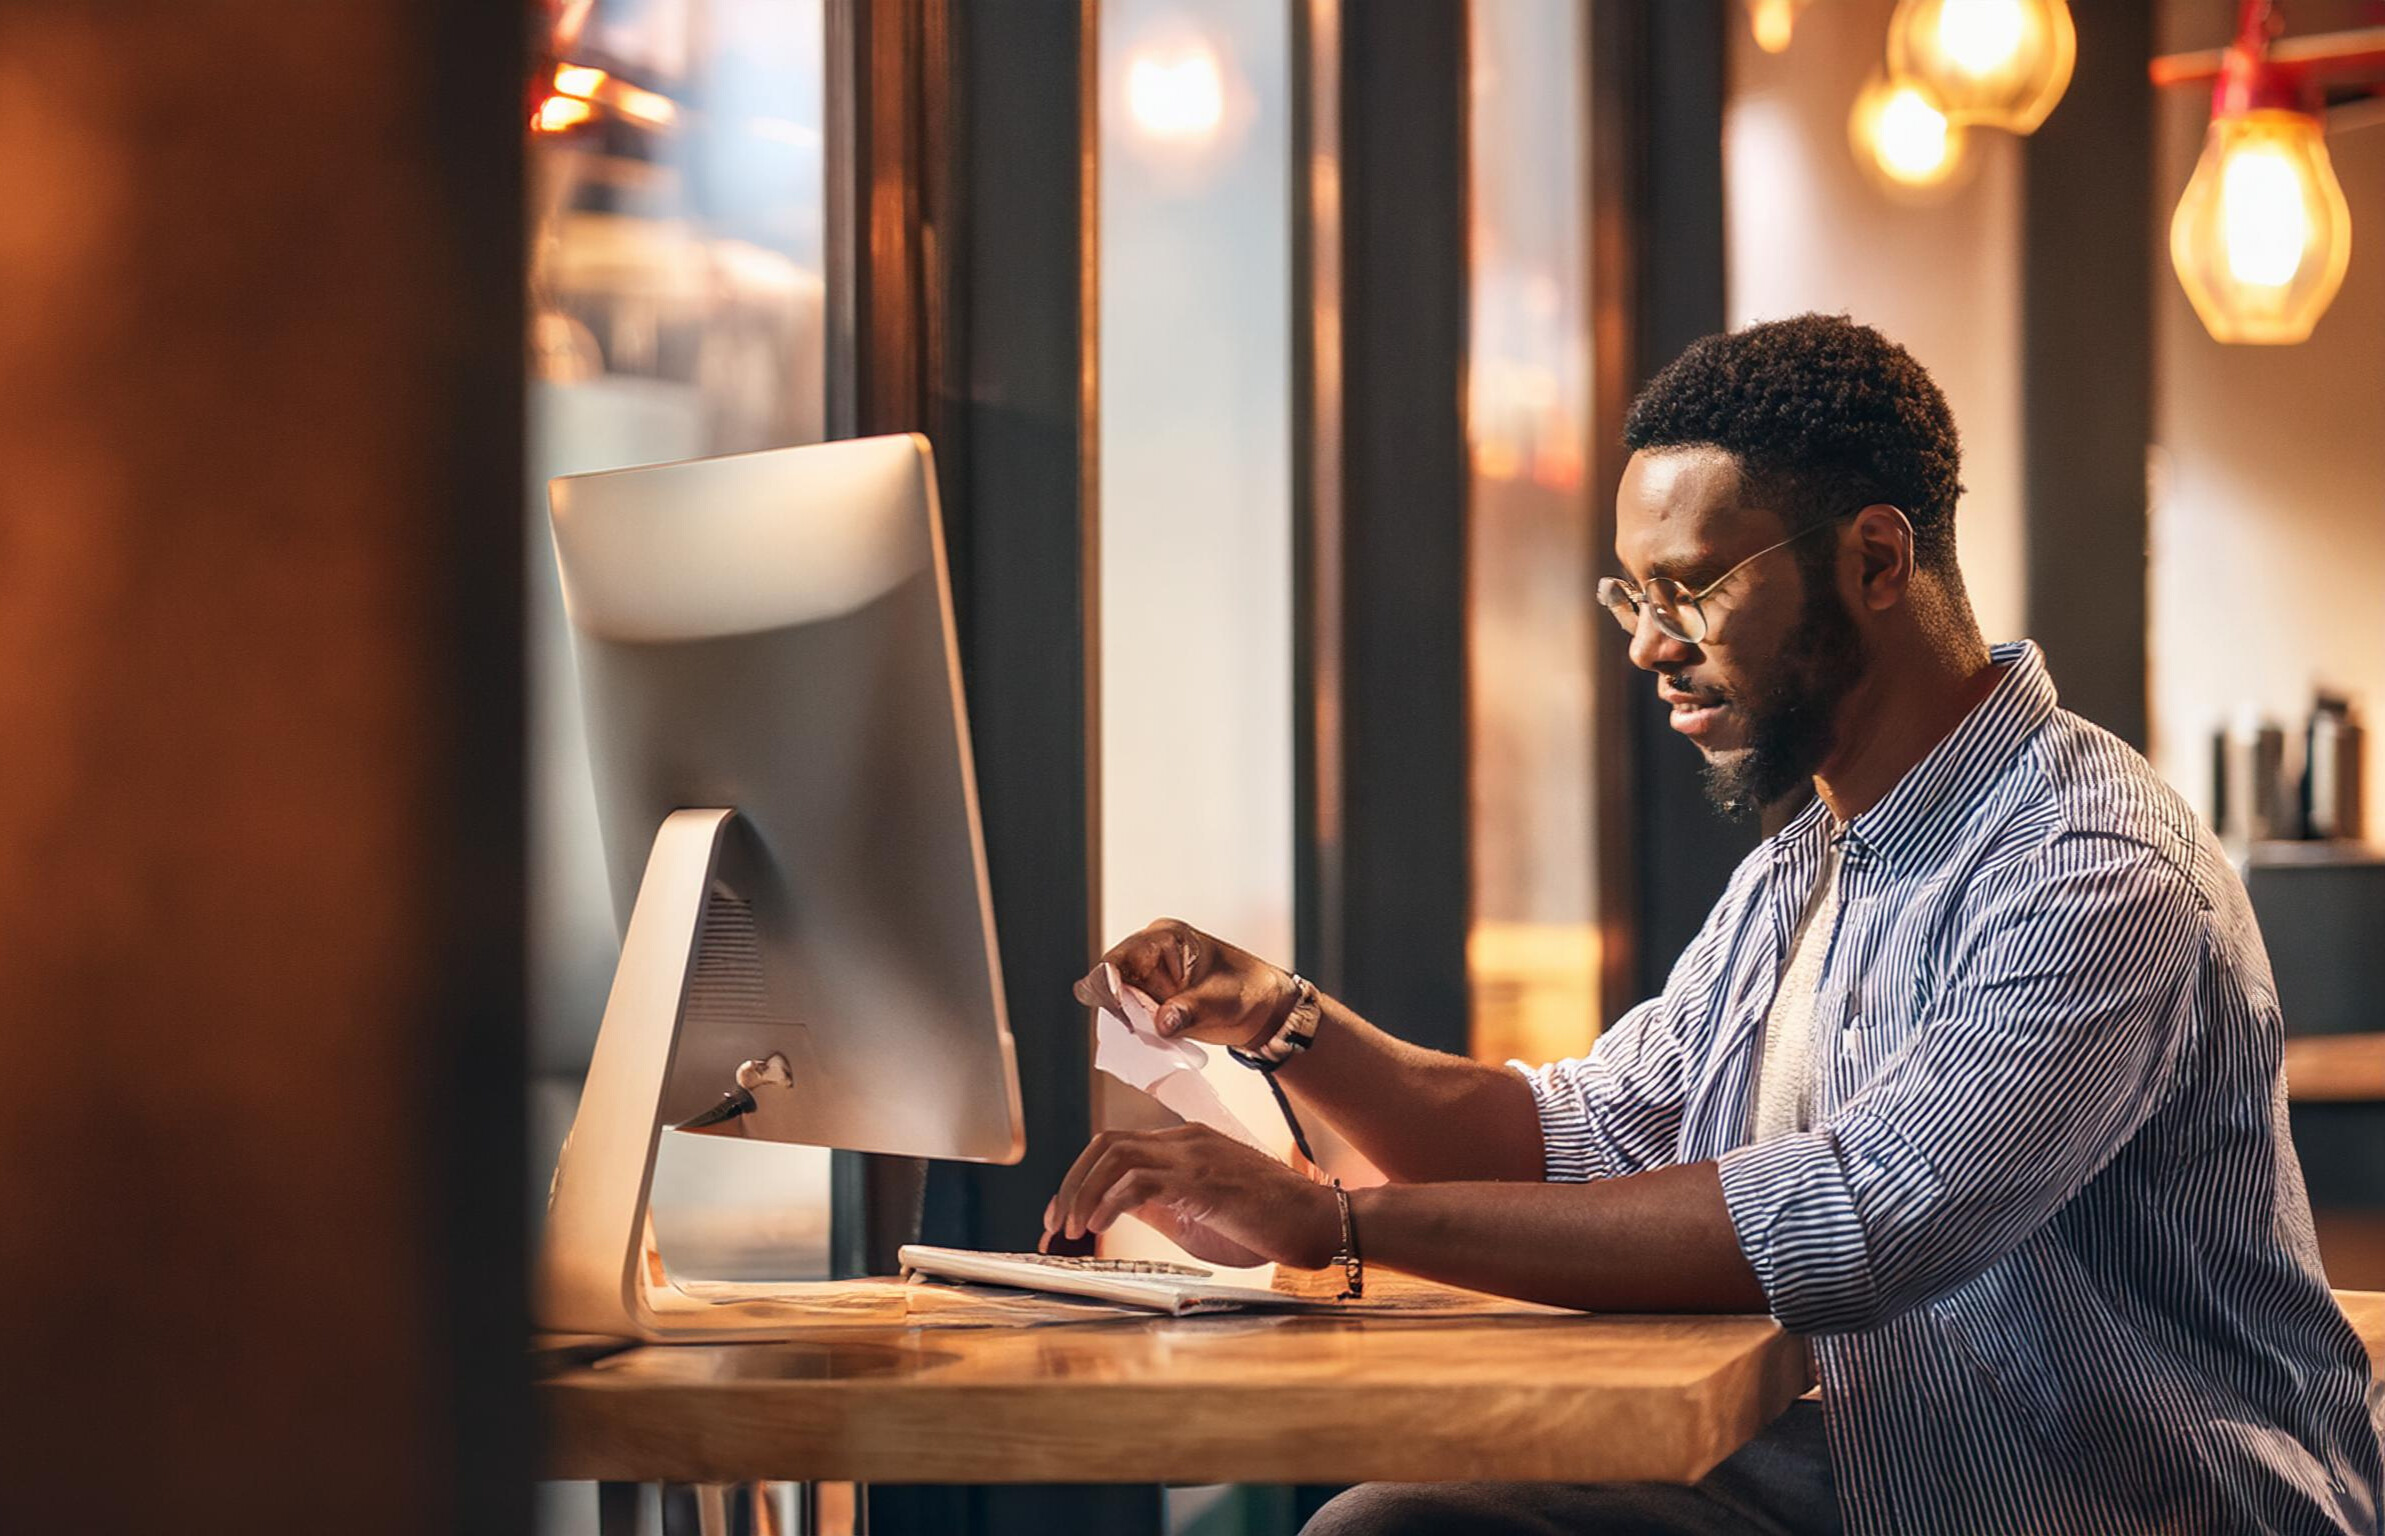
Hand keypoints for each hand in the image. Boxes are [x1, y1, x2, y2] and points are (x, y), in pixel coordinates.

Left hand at [1041, 1124, 1338, 1269]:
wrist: (1319, 1223)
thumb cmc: (1267, 1224)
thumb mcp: (1199, 1216)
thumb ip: (1159, 1206)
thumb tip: (1113, 1210)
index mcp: (1186, 1144)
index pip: (1116, 1146)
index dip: (1080, 1178)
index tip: (1063, 1214)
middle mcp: (1186, 1141)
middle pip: (1106, 1145)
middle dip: (1070, 1183)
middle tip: (1054, 1224)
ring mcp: (1195, 1156)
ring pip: (1116, 1156)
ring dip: (1083, 1193)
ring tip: (1073, 1229)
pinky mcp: (1204, 1181)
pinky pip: (1140, 1181)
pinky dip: (1110, 1202)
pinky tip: (1100, 1226)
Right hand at [1073, 918, 1294, 1048]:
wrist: (1261, 1009)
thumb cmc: (1248, 992)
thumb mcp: (1223, 1002)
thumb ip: (1190, 1010)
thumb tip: (1161, 1024)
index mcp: (1165, 938)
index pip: (1119, 957)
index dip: (1109, 981)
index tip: (1118, 1006)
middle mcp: (1148, 954)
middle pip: (1109, 980)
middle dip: (1118, 1008)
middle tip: (1139, 1028)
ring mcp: (1146, 978)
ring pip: (1114, 1001)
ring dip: (1126, 1022)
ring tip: (1154, 1034)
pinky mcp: (1148, 1000)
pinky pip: (1128, 1016)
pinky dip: (1135, 1030)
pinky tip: (1153, 1039)